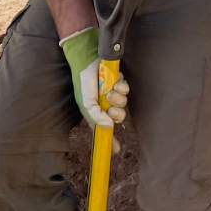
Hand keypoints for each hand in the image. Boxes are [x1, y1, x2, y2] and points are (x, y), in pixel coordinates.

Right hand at [60, 28, 129, 150]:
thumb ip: (96, 116)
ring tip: (110, 91)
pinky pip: (126, 90)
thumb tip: (109, 127)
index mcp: (96, 112)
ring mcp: (113, 94)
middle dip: (116, 114)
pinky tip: (116, 82)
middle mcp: (106, 105)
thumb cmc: (84, 82)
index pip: (104, 130)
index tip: (116, 150)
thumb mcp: (86, 101)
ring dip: (118, 99)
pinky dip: (122, 88)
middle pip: (118, 117)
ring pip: (123, 104)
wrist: (88, 60)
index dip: (110, 140)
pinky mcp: (119, 83)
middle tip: (111, 108)